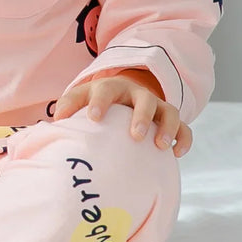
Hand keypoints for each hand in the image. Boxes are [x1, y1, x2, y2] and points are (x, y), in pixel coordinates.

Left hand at [52, 71, 192, 156]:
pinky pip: (184, 127)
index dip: (99, 103)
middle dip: (141, 116)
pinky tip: (176, 153)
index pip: (105, 90)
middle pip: (144, 99)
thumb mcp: (83, 97)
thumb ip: (69, 105)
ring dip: (166, 127)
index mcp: (112, 88)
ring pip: (169, 111)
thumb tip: (57, 120)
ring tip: (160, 146)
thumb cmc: (98, 100)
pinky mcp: (170, 119)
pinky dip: (183, 139)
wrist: (125, 91)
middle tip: (135, 135)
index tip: (93, 118)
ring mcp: (158, 106)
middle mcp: (138, 94)